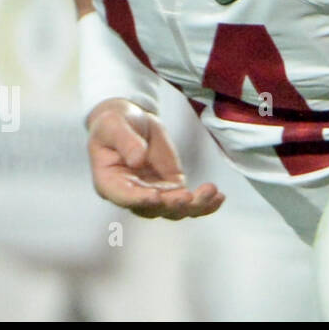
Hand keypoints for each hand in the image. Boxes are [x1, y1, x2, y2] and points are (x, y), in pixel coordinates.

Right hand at [87, 99, 224, 218]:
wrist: (130, 120)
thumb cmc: (114, 124)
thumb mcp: (113, 126)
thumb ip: (125, 142)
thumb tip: (137, 160)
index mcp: (110, 183)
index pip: (124, 196)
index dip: (138, 200)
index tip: (154, 197)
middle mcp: (132, 194)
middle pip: (152, 209)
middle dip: (171, 205)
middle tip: (187, 196)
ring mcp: (153, 192)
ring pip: (173, 209)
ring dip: (193, 206)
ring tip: (212, 193)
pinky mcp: (171, 185)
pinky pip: (188, 200)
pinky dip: (204, 202)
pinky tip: (219, 198)